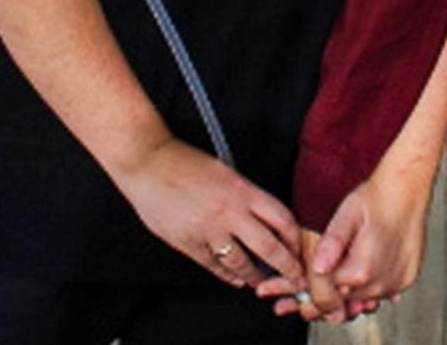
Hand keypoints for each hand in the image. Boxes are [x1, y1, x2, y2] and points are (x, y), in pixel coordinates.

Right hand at [107, 136, 305, 288]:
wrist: (147, 165)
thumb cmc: (185, 163)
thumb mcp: (225, 172)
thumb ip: (245, 196)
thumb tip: (266, 220)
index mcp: (242, 190)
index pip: (282, 219)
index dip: (295, 239)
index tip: (299, 249)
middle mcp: (229, 212)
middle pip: (270, 248)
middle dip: (287, 268)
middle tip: (297, 279)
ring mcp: (208, 230)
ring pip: (242, 264)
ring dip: (256, 277)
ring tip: (263, 283)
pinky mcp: (188, 244)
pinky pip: (214, 267)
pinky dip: (228, 276)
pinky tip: (235, 279)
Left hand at [257, 171, 431, 321]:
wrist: (407, 189)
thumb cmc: (377, 198)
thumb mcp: (346, 214)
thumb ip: (331, 243)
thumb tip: (317, 267)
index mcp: (361, 270)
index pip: (324, 298)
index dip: (304, 298)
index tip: (288, 300)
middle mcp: (380, 284)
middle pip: (341, 305)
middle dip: (321, 301)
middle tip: (298, 297)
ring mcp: (395, 285)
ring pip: (360, 302)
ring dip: (345, 296)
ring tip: (333, 280)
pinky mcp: (406, 281)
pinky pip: (381, 295)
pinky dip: (367, 289)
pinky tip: (359, 274)